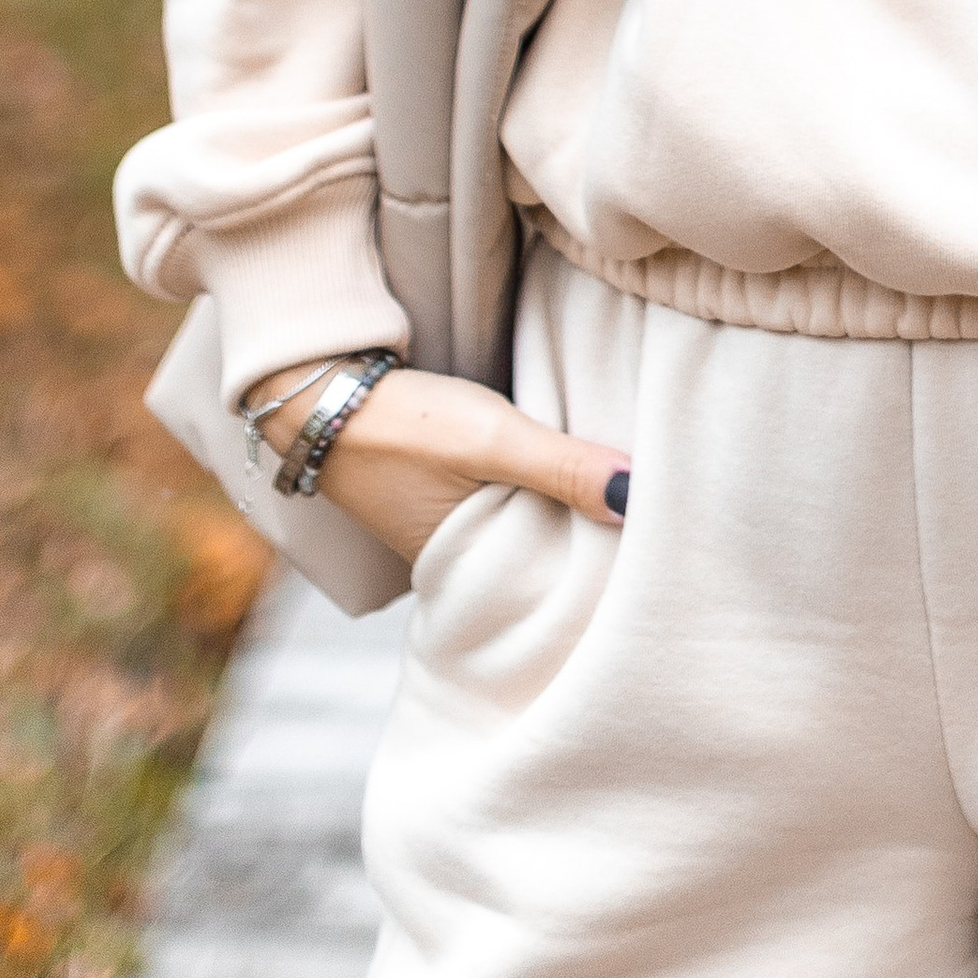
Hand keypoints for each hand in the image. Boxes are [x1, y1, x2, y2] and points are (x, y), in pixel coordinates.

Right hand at [254, 359, 629, 569]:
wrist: (319, 389)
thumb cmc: (404, 422)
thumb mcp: (491, 440)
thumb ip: (562, 465)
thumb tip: (638, 496)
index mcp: (472, 573)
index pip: (555, 587)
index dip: (603, 572)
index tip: (657, 557)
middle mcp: (462, 562)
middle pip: (543, 560)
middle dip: (588, 546)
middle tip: (655, 528)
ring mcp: (450, 528)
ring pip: (526, 529)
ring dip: (562, 514)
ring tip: (624, 500)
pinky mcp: (444, 494)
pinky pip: (504, 505)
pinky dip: (533, 493)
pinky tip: (566, 473)